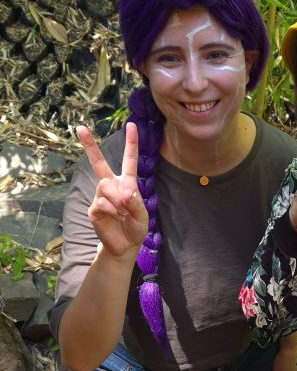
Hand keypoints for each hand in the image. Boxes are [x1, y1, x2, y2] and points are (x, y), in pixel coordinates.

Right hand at [77, 122, 148, 259]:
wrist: (124, 246)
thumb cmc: (135, 227)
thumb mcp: (142, 215)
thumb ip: (135, 202)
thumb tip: (123, 192)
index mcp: (127, 183)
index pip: (129, 160)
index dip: (131, 143)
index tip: (131, 125)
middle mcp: (111, 185)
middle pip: (99, 162)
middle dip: (89, 145)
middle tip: (79, 128)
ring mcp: (100, 196)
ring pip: (105, 186)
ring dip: (117, 200)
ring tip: (123, 213)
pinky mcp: (93, 208)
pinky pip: (102, 203)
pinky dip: (112, 211)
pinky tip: (116, 218)